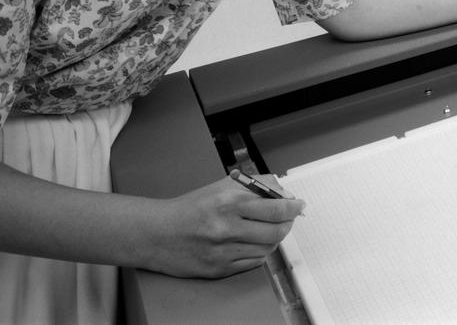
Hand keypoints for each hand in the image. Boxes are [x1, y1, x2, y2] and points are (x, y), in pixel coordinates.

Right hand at [146, 176, 305, 278]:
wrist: (157, 233)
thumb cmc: (190, 208)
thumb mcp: (222, 186)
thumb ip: (256, 186)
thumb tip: (284, 193)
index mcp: (229, 202)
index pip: (276, 208)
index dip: (294, 207)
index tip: (299, 206)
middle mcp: (227, 228)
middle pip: (276, 231)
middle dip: (288, 224)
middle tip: (288, 219)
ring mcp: (223, 252)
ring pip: (267, 248)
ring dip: (274, 238)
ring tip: (268, 229)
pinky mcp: (219, 270)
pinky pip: (253, 262)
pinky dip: (259, 252)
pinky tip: (253, 242)